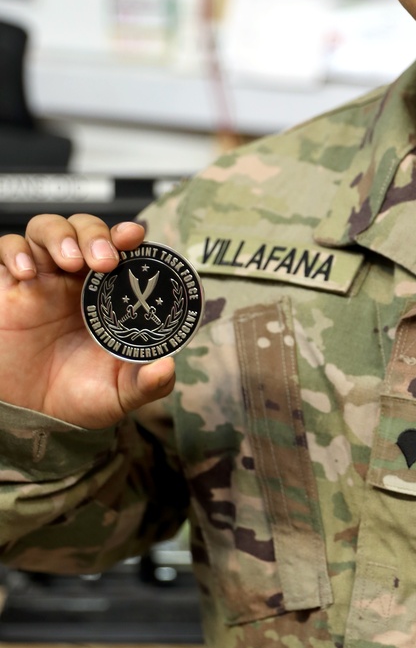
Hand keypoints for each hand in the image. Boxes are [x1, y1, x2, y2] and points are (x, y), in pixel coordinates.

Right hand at [0, 216, 174, 427]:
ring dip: (60, 235)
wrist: (32, 418)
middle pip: (83, 229)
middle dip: (95, 233)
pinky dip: (15, 251)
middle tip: (104, 260)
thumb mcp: (118, 394)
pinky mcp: (5, 287)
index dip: (126, 236)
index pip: (118, 249)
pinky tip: (27, 273)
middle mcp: (73, 280)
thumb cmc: (78, 398)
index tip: (134, 236)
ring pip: (46, 229)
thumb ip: (146, 383)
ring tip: (70, 260)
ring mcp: (39, 280)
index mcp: (107, 295)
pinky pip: (6, 249)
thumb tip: (168, 368)